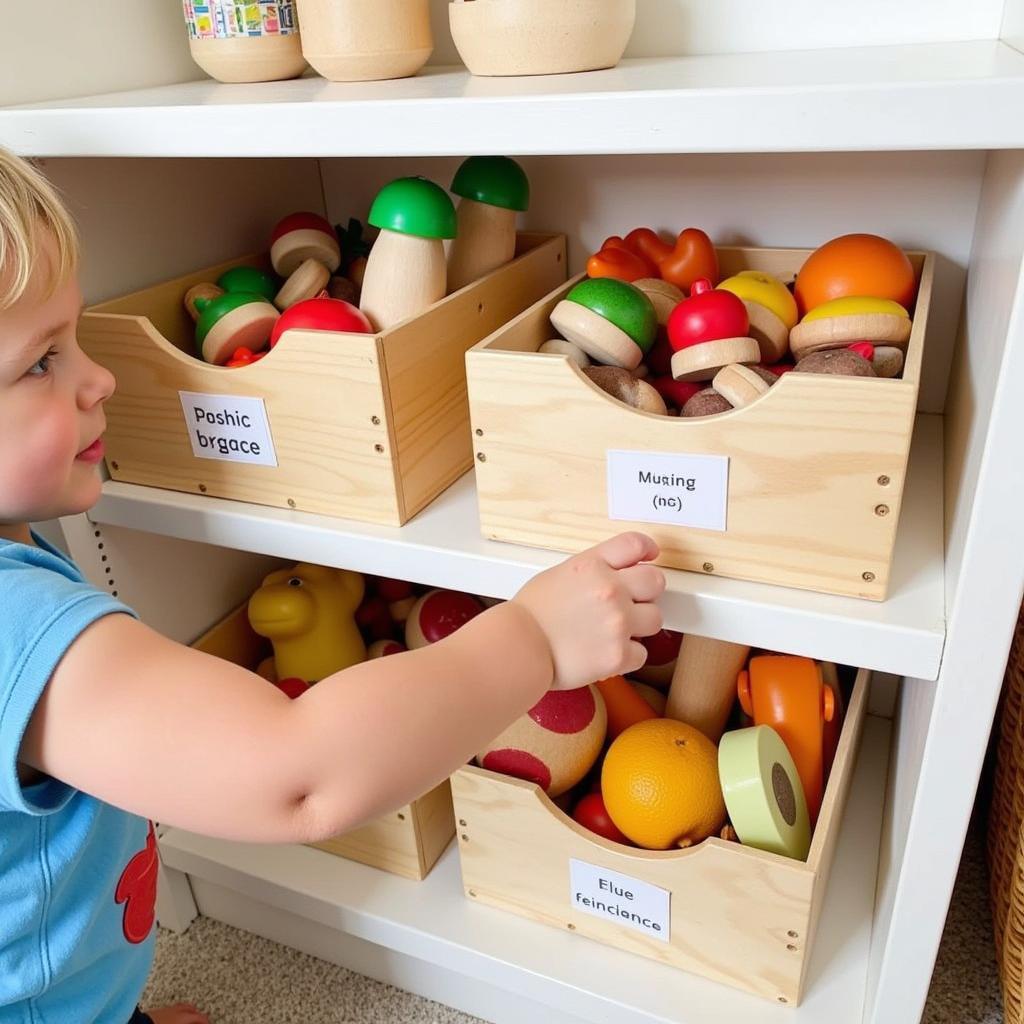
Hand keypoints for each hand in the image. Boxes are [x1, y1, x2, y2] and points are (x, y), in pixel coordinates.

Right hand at [512, 533, 664, 689]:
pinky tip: (605, 652)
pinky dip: (626, 656)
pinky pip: (642, 653)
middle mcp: (610, 589)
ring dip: (639, 625)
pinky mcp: (619, 654)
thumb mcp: (559, 574)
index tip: (650, 556)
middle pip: (655, 581)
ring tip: (614, 631)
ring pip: (655, 618)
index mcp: (593, 565)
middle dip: (646, 592)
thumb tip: (616, 575)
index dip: (646, 549)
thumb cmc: (531, 615)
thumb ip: (593, 571)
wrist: (518, 648)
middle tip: (631, 602)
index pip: (634, 544)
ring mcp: (618, 622)